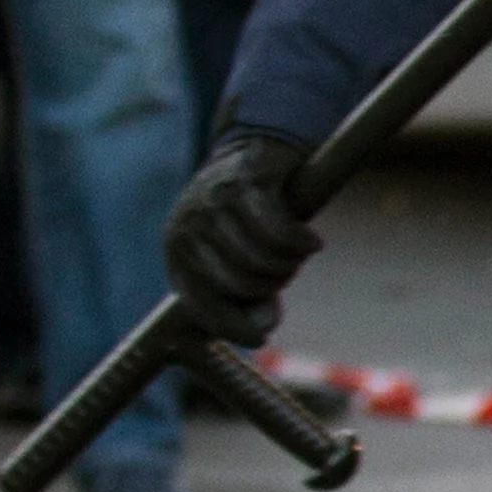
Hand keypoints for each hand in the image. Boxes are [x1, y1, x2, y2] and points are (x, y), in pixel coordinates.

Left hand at [164, 131, 319, 346]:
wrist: (254, 151)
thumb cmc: (245, 216)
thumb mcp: (238, 257)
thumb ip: (248, 296)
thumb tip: (262, 329)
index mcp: (177, 250)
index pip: (200, 304)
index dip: (231, 327)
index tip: (261, 339)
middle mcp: (189, 225)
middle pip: (237, 283)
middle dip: (271, 285)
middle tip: (288, 272)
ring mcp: (215, 202)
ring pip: (259, 258)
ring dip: (289, 263)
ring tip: (298, 255)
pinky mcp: (247, 182)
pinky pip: (279, 230)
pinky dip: (301, 243)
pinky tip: (313, 243)